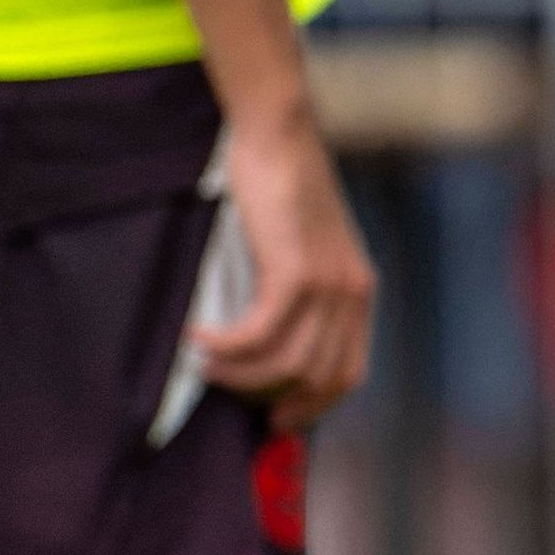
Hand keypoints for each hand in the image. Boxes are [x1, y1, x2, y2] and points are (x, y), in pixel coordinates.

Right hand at [198, 109, 376, 434]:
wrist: (277, 136)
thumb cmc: (278, 187)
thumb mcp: (302, 246)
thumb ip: (299, 292)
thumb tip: (266, 345)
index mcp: (359, 290)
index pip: (348, 372)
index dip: (314, 404)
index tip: (277, 419)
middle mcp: (353, 292)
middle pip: (317, 376)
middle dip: (271, 397)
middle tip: (226, 394)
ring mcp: (328, 284)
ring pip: (284, 361)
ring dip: (237, 372)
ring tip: (201, 362)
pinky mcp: (296, 272)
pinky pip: (258, 334)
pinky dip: (224, 345)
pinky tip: (195, 337)